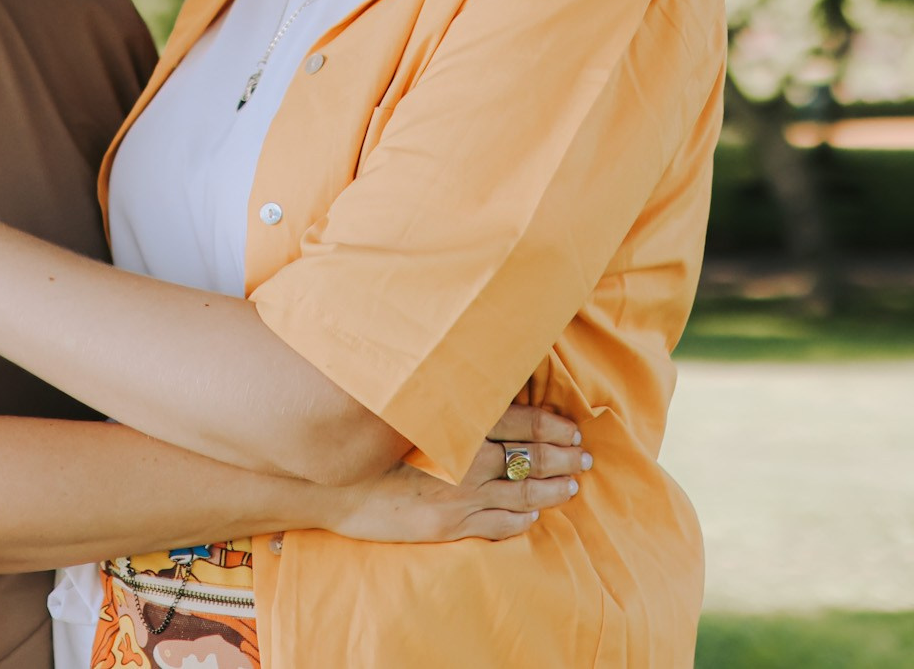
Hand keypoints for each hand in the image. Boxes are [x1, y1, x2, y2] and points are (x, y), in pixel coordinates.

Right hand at [320, 405, 590, 543]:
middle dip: (563, 457)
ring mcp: (459, 497)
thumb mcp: (404, 407)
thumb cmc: (362, 439)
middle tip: (585, 457)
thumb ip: (444, 399)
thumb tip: (478, 386)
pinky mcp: (448, 526)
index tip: (573, 428)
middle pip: (530, 456)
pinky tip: (533, 514)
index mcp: (458, 423)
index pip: (522, 420)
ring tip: (572, 486)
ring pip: (522, 493)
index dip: (553, 425)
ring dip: (552, 489)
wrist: (328, 483)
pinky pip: (497, 525)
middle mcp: (465, 459)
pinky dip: (521, 518)